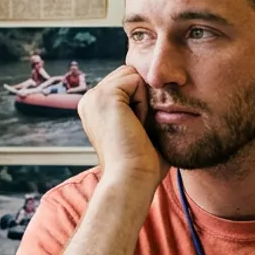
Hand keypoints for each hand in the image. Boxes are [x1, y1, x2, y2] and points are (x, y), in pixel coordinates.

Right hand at [78, 66, 166, 191]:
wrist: (132, 179)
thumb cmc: (142, 164)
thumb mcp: (139, 129)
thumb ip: (142, 107)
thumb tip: (165, 91)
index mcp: (95, 107)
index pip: (128, 82)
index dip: (141, 102)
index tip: (136, 130)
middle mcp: (89, 99)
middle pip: (131, 75)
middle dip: (142, 98)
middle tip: (136, 129)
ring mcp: (94, 96)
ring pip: (134, 76)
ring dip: (143, 101)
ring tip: (136, 127)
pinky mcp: (105, 95)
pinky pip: (137, 81)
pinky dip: (144, 103)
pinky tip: (136, 124)